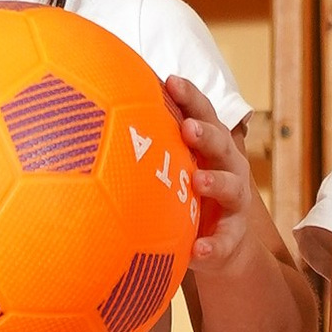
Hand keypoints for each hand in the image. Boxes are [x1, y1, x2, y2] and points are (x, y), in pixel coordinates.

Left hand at [164, 75, 260, 273]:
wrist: (220, 244)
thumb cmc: (189, 194)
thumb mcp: (174, 167)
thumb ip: (150, 146)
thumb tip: (97, 116)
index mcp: (212, 146)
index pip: (203, 114)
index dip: (190, 97)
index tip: (170, 81)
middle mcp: (228, 167)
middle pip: (221, 143)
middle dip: (206, 134)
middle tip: (187, 128)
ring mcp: (234, 202)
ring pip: (231, 188)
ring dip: (216, 182)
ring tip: (199, 181)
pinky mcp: (232, 237)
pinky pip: (224, 242)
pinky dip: (213, 246)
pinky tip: (197, 250)